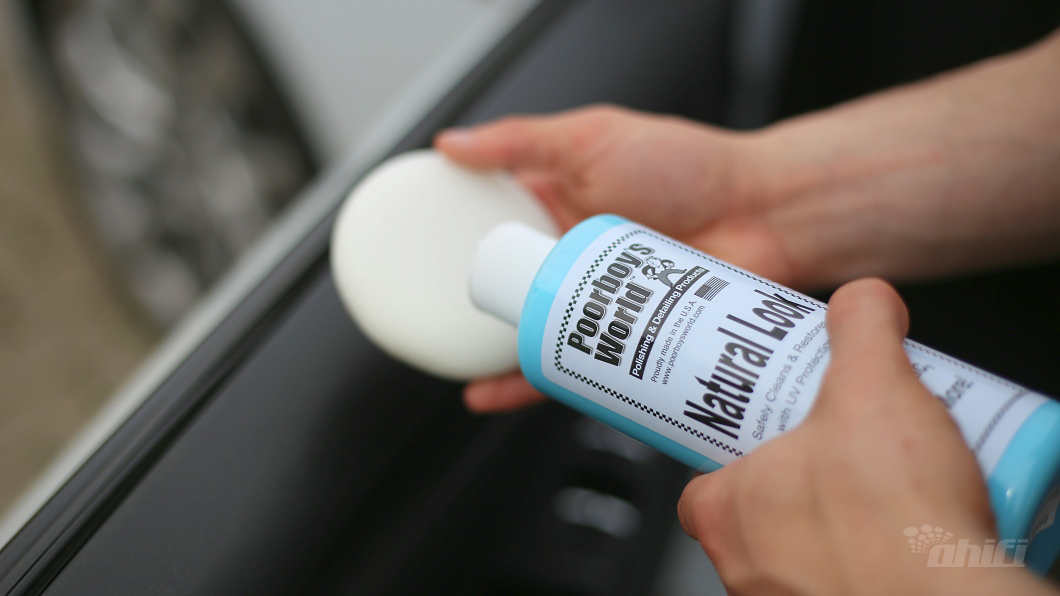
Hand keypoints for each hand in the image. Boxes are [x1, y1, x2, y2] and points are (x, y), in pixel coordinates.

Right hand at [436, 105, 791, 410]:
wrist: (766, 215)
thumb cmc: (691, 167)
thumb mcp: (592, 137)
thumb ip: (521, 140)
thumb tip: (451, 144)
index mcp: (558, 202)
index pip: (491, 224)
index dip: (456, 240)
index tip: (418, 255)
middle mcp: (573, 253)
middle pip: (507, 283)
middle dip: (471, 303)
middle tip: (435, 315)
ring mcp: (596, 297)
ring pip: (531, 328)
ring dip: (493, 348)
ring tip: (457, 361)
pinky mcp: (622, 335)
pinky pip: (567, 363)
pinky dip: (530, 381)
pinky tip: (496, 392)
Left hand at [677, 279, 1052, 594]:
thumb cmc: (891, 522)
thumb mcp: (872, 386)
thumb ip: (860, 328)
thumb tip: (862, 301)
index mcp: (726, 512)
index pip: (699, 483)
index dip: (730, 454)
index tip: (761, 432)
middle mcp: (746, 569)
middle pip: (754, 516)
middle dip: (795, 485)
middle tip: (837, 454)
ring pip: (798, 556)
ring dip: (832, 525)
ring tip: (879, 491)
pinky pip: (844, 584)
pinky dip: (868, 563)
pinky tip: (906, 538)